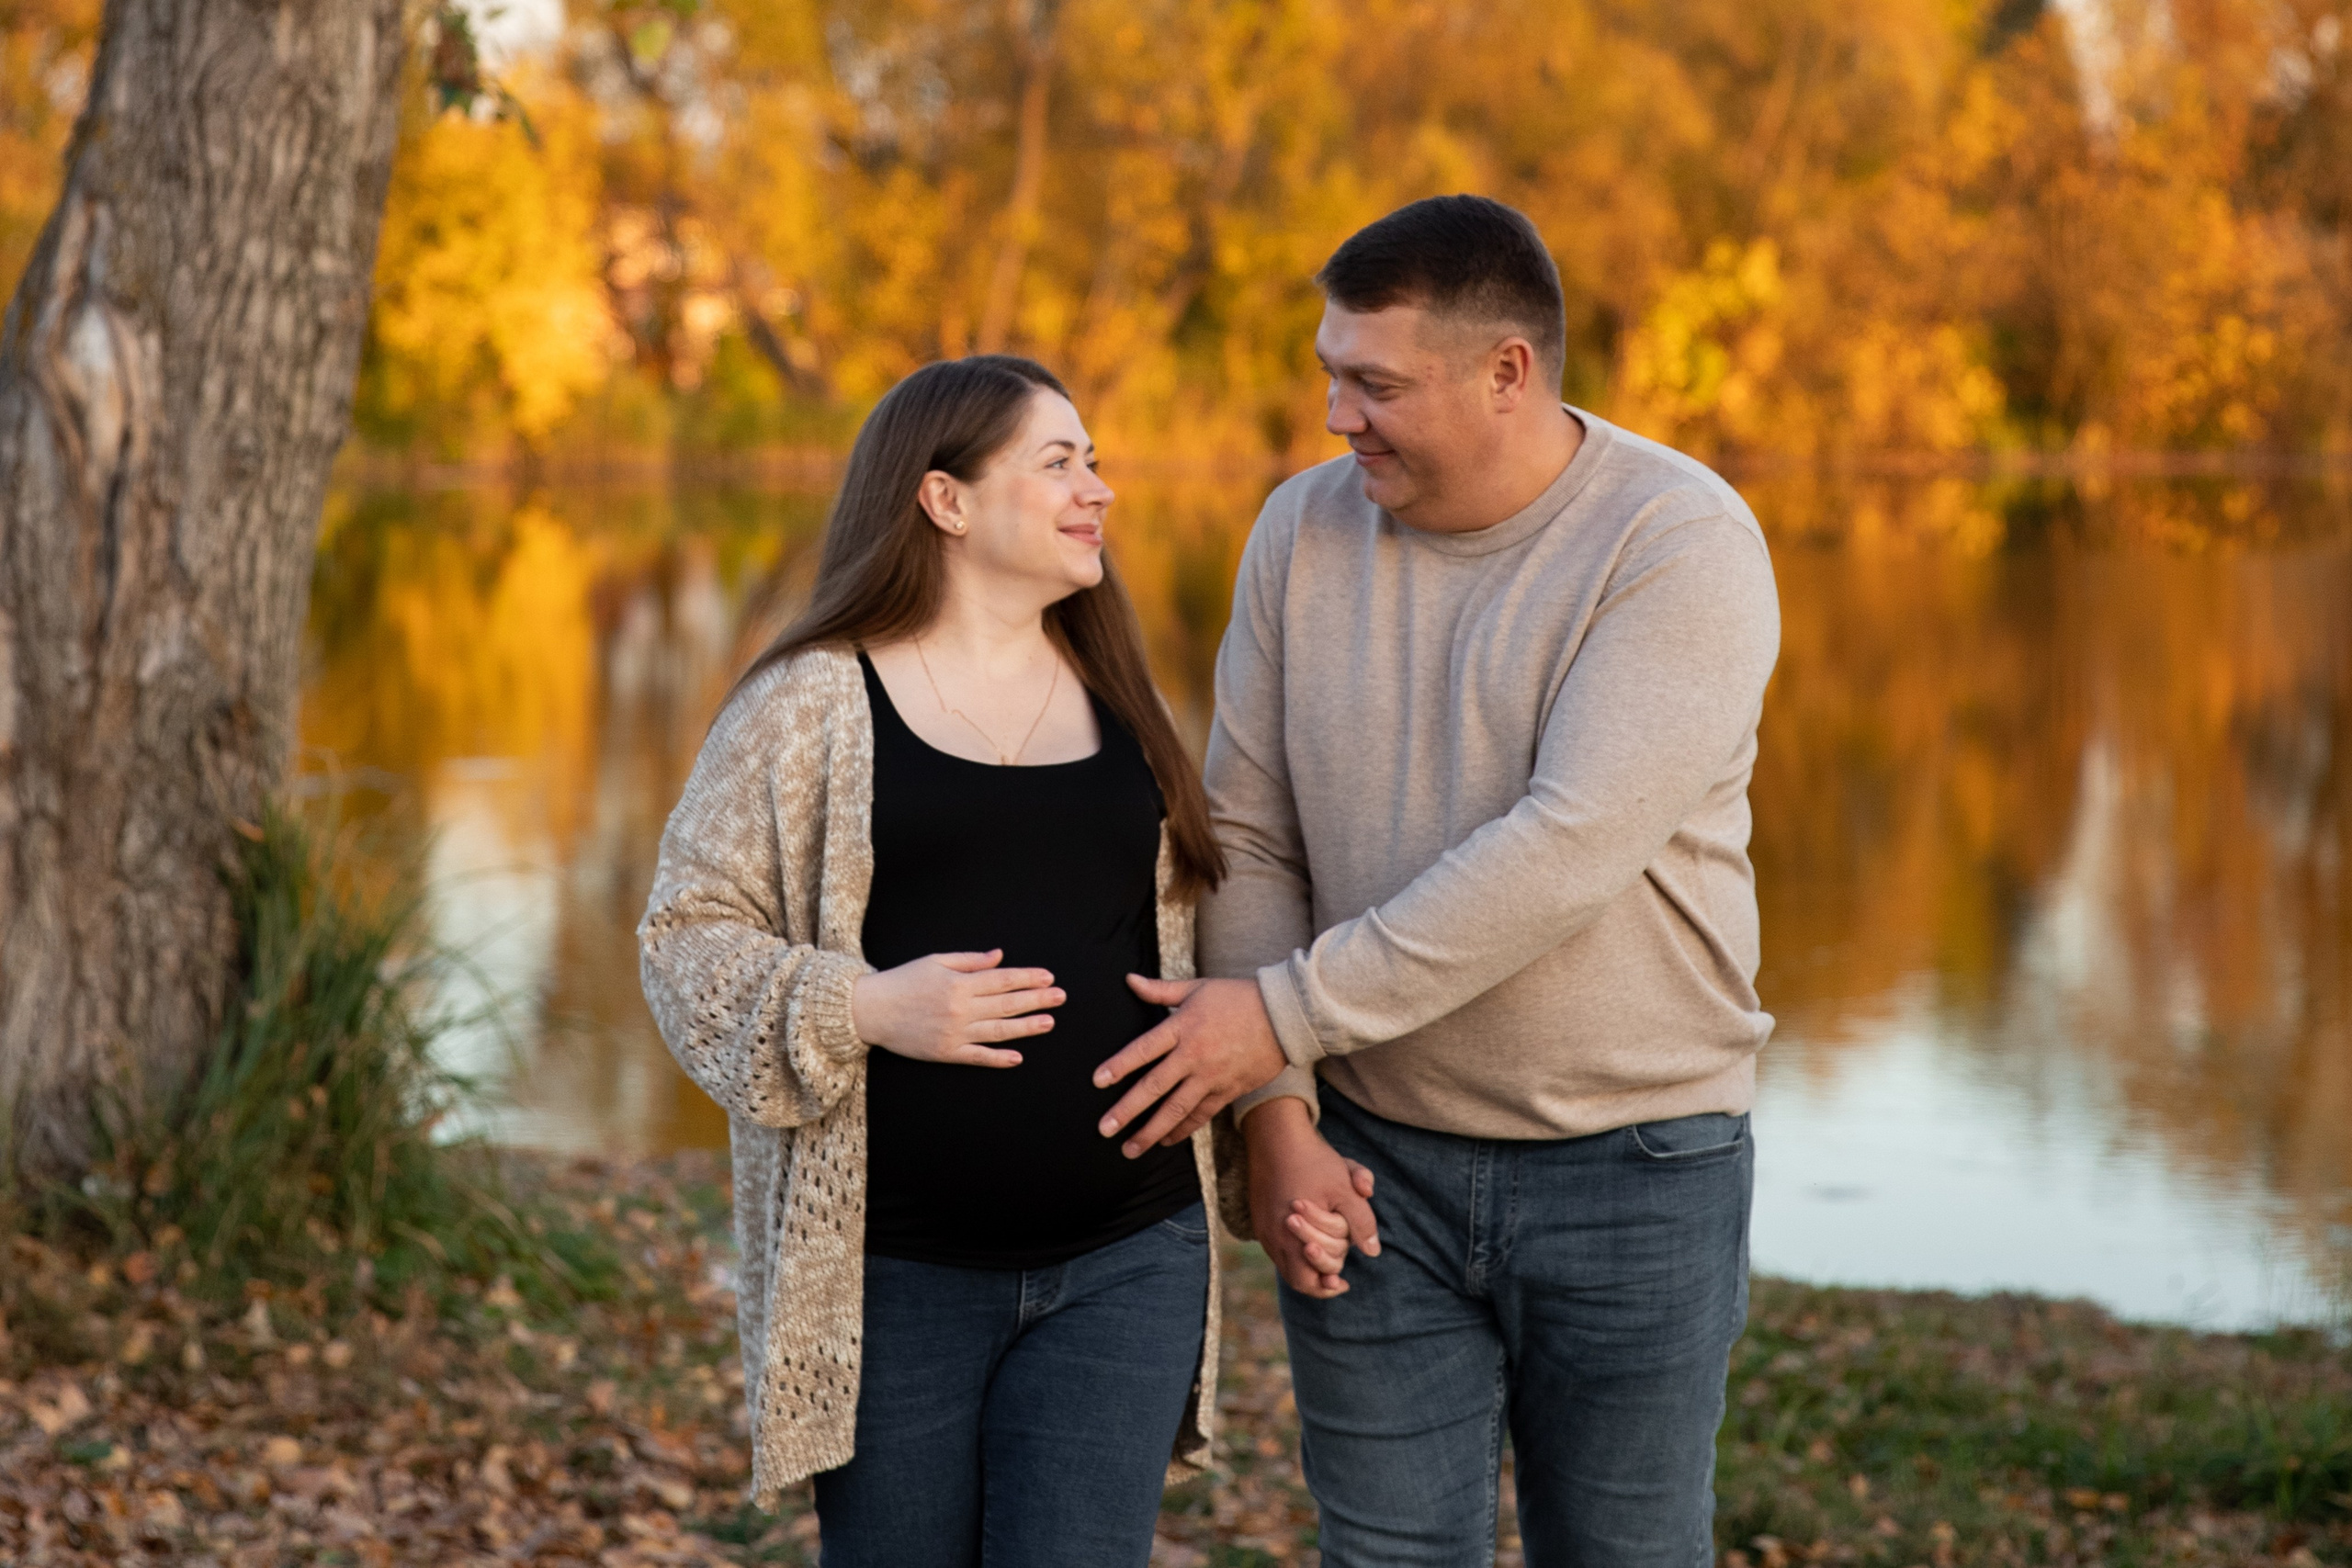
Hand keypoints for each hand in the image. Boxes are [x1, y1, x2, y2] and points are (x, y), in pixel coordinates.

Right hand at [850, 950, 1061, 1066]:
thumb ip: (970, 960)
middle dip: (1036, 1000)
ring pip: (998, 1031)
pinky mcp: (945, 1053)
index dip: (1028, 978)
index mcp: (959, 983)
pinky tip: (1018, 1057)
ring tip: (1049, 1022)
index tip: (1048, 977)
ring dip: (1026, 1027)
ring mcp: (954, 1033)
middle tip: (1060, 997)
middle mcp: (960, 1008)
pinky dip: (998, 1058)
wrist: (870, 1010)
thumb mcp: (935, 961)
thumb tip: (1000, 957)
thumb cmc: (903, 980)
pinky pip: (977, 1057)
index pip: (1002, 980)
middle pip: (1007, 1004)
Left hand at [1093, 976, 1287, 1157]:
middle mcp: (1194, 1055)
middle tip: (1104, 1129)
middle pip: (1154, 1086)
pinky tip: (1165, 1141)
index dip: (1119, 1065)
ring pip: (1176, 1109)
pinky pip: (1200, 1115)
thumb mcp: (1197, 988)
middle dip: (1127, 1110)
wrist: (1284, 1016)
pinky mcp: (1228, 1091)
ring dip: (1151, 1131)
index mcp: (1183, 1026)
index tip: (1098, 1082)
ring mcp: (1211, 1076)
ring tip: (1130, 1149)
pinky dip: (1182, 1130)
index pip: (1144, 1049)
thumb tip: (1128, 980)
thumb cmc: (1238, 998)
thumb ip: (1160, 990)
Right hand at [1245, 1098, 1378, 1296]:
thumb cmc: (1313, 1160)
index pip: (1308, 1280)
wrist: (1276, 1133)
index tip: (1343, 1283)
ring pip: (1285, 1262)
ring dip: (1306, 1263)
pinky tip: (1308, 1236)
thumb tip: (1373, 1251)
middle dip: (1320, 1275)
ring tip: (1325, 1255)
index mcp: (1293, 1235)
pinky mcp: (1259, 1217)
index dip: (1328, 1286)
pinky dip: (1294, 1248)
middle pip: (1296, 1277)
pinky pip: (1276, 1246)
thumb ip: (1361, 1221)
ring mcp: (1263, 1228)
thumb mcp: (1346, 1188)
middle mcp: (1273, 1237)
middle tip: (1337, 1275)